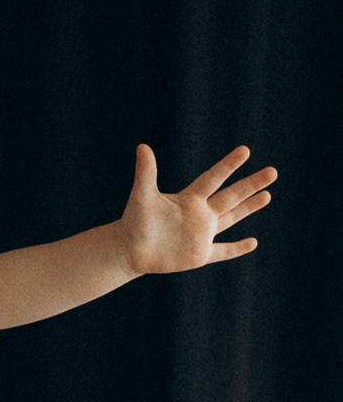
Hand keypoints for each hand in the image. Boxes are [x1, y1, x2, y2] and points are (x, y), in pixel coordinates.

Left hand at [119, 143, 275, 275]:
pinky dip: (237, 249)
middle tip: (273, 172)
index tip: (245, 150)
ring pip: (231, 218)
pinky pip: (222, 251)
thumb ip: (145, 173)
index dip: (228, 165)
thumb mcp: (142, 196)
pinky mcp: (199, 254)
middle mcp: (200, 214)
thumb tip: (142, 147)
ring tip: (268, 195)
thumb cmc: (134, 221)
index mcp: (189, 199)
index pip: (213, 178)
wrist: (130, 249)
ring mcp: (202, 234)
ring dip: (249, 208)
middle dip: (251, 185)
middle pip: (230, 196)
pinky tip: (253, 243)